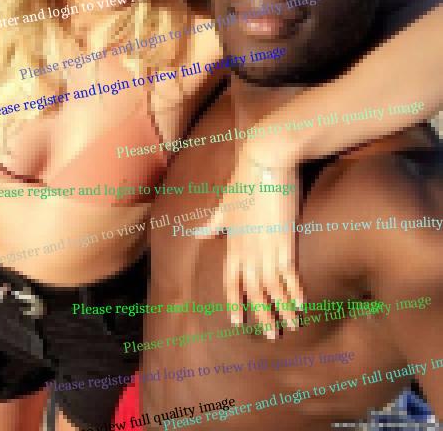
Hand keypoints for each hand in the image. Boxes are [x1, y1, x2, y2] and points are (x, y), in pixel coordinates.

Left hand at [196, 163, 303, 338]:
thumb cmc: (244, 181)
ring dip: (282, 310)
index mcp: (232, 244)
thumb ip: (213, 224)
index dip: (235, 302)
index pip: (231, 281)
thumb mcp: (225, 205)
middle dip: (262, 314)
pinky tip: (302, 305)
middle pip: (253, 292)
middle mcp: (247, 252)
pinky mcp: (284, 243)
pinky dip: (296, 293)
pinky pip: (289, 276)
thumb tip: (196, 233)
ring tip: (291, 326)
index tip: (238, 322)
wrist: (264, 162)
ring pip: (272, 290)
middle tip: (271, 335)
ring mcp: (266, 250)